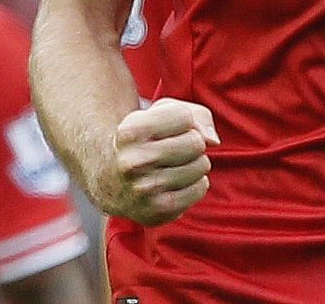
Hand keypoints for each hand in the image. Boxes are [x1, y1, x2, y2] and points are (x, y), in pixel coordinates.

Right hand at [101, 98, 218, 225]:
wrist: (110, 176)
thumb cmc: (146, 138)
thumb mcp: (161, 112)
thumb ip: (196, 116)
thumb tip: (213, 141)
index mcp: (130, 133)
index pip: (185, 117)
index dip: (182, 120)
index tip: (164, 128)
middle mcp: (132, 164)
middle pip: (196, 142)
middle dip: (191, 141)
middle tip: (172, 148)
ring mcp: (144, 191)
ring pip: (201, 165)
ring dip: (195, 162)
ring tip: (172, 164)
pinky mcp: (157, 212)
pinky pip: (200, 188)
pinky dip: (196, 182)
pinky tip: (176, 181)